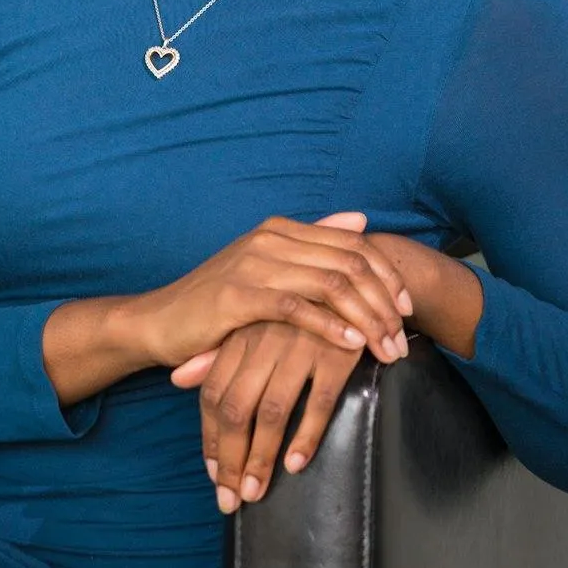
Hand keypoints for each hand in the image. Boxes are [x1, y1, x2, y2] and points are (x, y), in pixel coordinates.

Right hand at [135, 211, 411, 371]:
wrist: (160, 321)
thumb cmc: (218, 302)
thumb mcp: (267, 268)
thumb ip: (313, 244)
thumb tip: (360, 220)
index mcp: (281, 230)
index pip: (352, 244)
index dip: (386, 274)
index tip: (407, 308)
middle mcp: (271, 239)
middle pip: (349, 263)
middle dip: (384, 302)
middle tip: (402, 337)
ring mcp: (254, 264)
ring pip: (331, 284)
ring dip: (366, 318)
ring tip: (385, 348)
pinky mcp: (238, 296)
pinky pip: (297, 308)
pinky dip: (329, 326)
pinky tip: (351, 345)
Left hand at [170, 320, 364, 512]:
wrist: (353, 278)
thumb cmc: (298, 310)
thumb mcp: (255, 324)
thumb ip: (217, 355)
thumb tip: (175, 379)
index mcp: (243, 335)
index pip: (214, 394)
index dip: (211, 438)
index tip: (214, 475)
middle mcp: (266, 341)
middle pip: (237, 409)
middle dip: (230, 459)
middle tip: (230, 499)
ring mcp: (301, 346)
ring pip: (273, 411)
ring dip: (261, 458)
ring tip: (255, 492)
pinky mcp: (337, 354)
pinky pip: (320, 402)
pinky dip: (306, 436)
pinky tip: (295, 463)